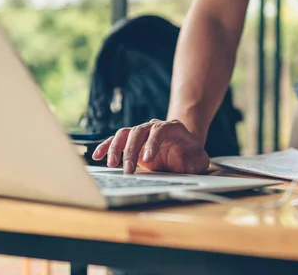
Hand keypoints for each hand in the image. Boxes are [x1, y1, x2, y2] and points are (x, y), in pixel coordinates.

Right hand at [92, 119, 209, 173]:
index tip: (146, 159)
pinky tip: (98, 156)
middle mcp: (155, 127)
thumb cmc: (191, 154)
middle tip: (128, 170)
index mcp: (173, 128)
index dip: (152, 143)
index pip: (160, 130)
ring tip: (112, 165)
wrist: (184, 147)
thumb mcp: (199, 159)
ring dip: (117, 148)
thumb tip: (187, 167)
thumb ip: (196, 162)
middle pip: (139, 131)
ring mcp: (142, 133)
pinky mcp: (132, 141)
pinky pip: (116, 140)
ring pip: (125, 134)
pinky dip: (106, 146)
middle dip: (132, 151)